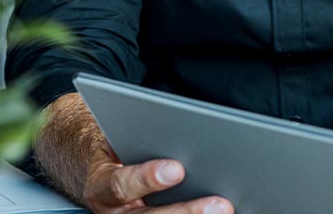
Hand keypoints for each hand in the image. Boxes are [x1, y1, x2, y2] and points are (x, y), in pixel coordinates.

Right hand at [82, 141, 231, 213]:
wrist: (106, 171)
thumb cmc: (123, 148)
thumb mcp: (122, 136)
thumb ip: (144, 136)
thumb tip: (182, 126)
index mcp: (101, 186)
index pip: (119, 186)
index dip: (147, 178)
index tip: (177, 169)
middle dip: (187, 212)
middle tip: (220, 206)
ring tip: (225, 211)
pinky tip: (231, 212)